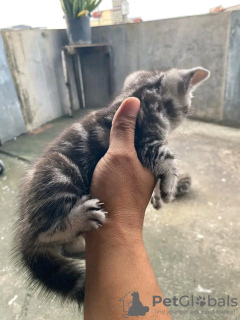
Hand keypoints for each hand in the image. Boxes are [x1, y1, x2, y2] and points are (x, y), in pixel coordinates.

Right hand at [90, 97, 154, 235]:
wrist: (109, 230)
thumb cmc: (118, 191)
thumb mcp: (120, 155)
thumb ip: (125, 130)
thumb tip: (133, 101)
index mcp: (152, 159)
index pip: (149, 131)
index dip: (139, 116)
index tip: (128, 103)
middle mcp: (145, 167)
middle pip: (136, 141)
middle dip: (126, 128)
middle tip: (112, 112)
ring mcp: (132, 177)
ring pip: (125, 153)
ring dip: (116, 142)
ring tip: (103, 125)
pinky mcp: (119, 185)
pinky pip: (116, 163)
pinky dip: (110, 154)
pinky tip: (99, 148)